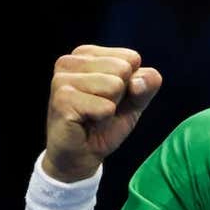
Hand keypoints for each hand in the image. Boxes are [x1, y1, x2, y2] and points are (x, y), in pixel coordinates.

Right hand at [44, 45, 161, 181]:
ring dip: (110, 107)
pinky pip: (105, 106)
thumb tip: (138, 81)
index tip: (110, 98)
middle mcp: (70, 61)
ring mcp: (62, 79)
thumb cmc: (105, 123)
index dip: (130, 84)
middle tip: (100, 108)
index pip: (131, 58)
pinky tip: (85, 122)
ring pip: (114, 85)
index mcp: (86, 53)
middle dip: (120, 95)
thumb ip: (147, 83)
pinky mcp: (62, 100)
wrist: (81, 155)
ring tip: (93, 115)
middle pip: (123, 69)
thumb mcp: (135, 100)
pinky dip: (102, 118)